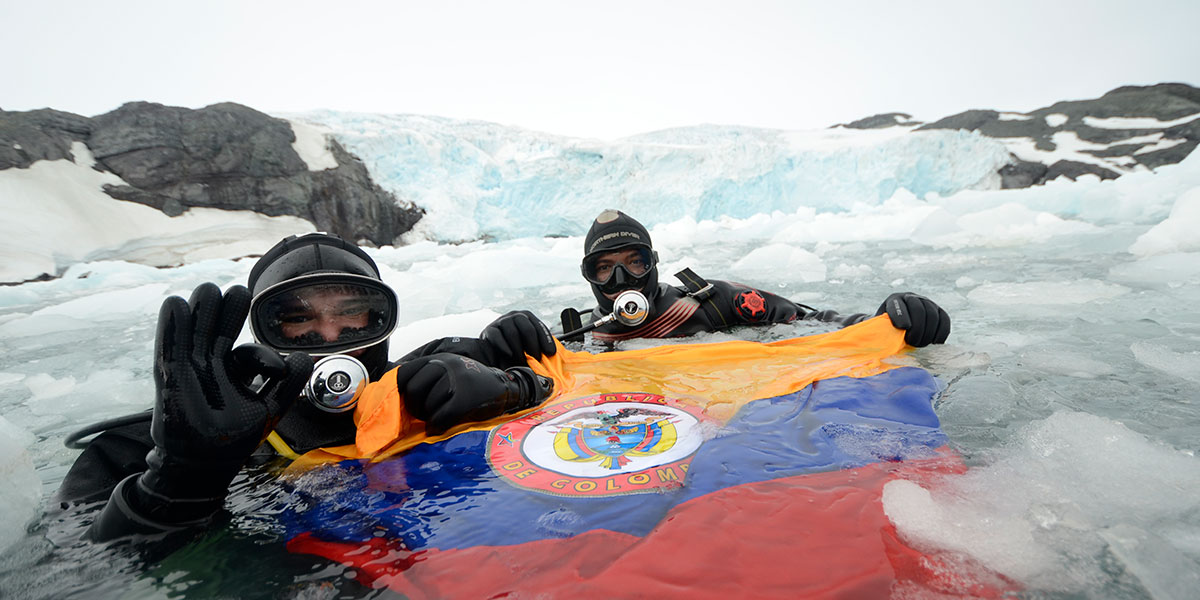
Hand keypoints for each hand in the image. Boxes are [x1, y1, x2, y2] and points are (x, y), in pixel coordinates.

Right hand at [137, 283, 311, 518]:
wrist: (200, 468)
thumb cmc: (234, 440)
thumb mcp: (268, 411)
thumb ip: (288, 386)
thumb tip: (302, 357)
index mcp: (234, 374)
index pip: (247, 355)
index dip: (260, 357)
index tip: (276, 372)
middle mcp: (211, 369)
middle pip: (218, 334)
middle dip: (226, 313)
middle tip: (237, 291)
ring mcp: (189, 373)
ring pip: (195, 335)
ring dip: (201, 313)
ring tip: (208, 290)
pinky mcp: (169, 381)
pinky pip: (169, 349)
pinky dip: (171, 327)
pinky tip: (174, 304)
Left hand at [396, 353, 553, 434]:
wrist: (505, 388)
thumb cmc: (472, 384)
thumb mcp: (449, 370)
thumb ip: (427, 377)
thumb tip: (396, 392)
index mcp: (438, 359)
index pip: (404, 373)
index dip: (400, 390)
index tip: (405, 401)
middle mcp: (445, 366)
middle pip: (413, 391)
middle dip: (414, 407)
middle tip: (423, 414)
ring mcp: (456, 381)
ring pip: (427, 406)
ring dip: (429, 418)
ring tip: (438, 417)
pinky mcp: (465, 398)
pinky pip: (439, 418)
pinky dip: (436, 427)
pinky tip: (440, 427)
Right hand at [480, 310, 556, 366]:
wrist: (493, 344)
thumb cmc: (515, 344)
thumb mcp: (527, 342)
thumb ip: (538, 345)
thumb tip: (551, 356)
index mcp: (527, 316)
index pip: (539, 327)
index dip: (546, 340)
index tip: (550, 353)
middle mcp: (514, 316)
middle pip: (527, 329)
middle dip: (533, 346)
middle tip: (536, 359)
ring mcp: (501, 321)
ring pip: (512, 334)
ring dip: (519, 350)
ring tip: (522, 361)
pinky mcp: (489, 330)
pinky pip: (497, 337)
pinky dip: (504, 346)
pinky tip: (509, 354)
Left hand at [875, 292, 950, 346]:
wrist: (900, 329)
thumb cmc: (888, 332)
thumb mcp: (881, 330)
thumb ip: (882, 333)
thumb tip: (884, 343)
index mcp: (894, 300)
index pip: (897, 304)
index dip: (901, 315)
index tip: (903, 327)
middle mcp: (911, 298)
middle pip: (919, 310)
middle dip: (917, 329)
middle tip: (912, 342)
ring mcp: (927, 303)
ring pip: (932, 315)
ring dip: (927, 333)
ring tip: (919, 345)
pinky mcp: (939, 312)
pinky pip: (944, 321)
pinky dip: (940, 334)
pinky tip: (933, 343)